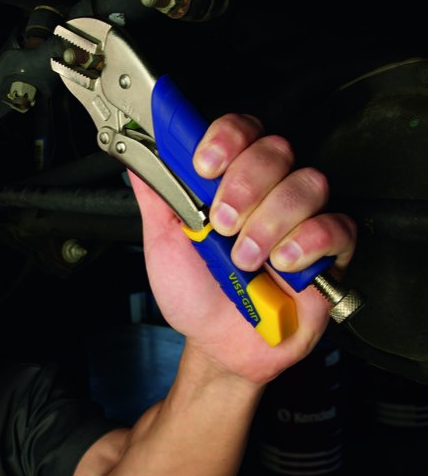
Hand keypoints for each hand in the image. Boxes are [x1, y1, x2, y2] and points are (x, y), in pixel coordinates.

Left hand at [129, 114, 356, 382]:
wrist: (217, 344)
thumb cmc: (194, 292)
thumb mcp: (163, 243)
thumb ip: (156, 198)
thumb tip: (139, 158)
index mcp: (230, 180)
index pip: (241, 130)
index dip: (226, 138)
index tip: (206, 166)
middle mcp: (268, 191)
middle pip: (276, 150)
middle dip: (244, 184)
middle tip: (222, 224)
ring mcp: (301, 218)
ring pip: (307, 184)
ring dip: (269, 222)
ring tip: (244, 259)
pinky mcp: (328, 252)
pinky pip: (337, 226)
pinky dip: (307, 243)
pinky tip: (282, 264)